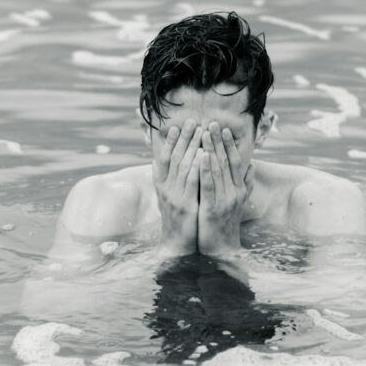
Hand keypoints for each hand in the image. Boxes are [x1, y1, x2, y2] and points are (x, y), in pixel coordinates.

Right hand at [153, 119, 201, 256]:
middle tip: (191, 121)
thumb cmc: (178, 218)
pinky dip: (197, 166)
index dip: (168, 141)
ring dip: (191, 147)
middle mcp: (165, 188)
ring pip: (182, 166)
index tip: (176, 125)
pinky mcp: (186, 205)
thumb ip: (168, 178)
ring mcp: (174, 196)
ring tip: (200, 131)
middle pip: (174, 158)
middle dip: (183, 138)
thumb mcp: (170, 196)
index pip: (163, 158)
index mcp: (161, 185)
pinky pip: (192, 182)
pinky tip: (204, 155)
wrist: (177, 243)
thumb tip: (161, 160)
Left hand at [198, 122, 253, 256]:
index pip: (234, 162)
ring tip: (203, 133)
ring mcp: (224, 200)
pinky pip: (208, 186)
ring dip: (210, 150)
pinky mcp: (212, 209)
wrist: (222, 249)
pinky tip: (200, 157)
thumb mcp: (238, 202)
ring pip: (217, 170)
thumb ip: (245, 183)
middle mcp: (234, 192)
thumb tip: (252, 165)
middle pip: (226, 162)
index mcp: (239, 189)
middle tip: (211, 123)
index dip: (229, 144)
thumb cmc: (226, 223)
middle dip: (218, 141)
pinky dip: (205, 170)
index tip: (222, 128)